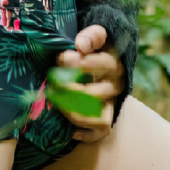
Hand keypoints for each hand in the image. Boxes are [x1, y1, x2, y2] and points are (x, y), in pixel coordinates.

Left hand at [52, 24, 124, 142]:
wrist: (91, 67)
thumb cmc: (85, 49)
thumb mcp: (90, 36)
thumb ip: (90, 37)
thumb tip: (81, 46)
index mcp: (113, 63)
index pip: (103, 64)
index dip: (79, 62)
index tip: (60, 58)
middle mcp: (115, 84)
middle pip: (98, 93)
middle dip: (72, 90)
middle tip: (54, 85)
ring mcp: (111, 103)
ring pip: (98, 115)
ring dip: (75, 112)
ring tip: (58, 105)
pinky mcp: (106, 119)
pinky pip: (101, 131)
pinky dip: (84, 132)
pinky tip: (68, 127)